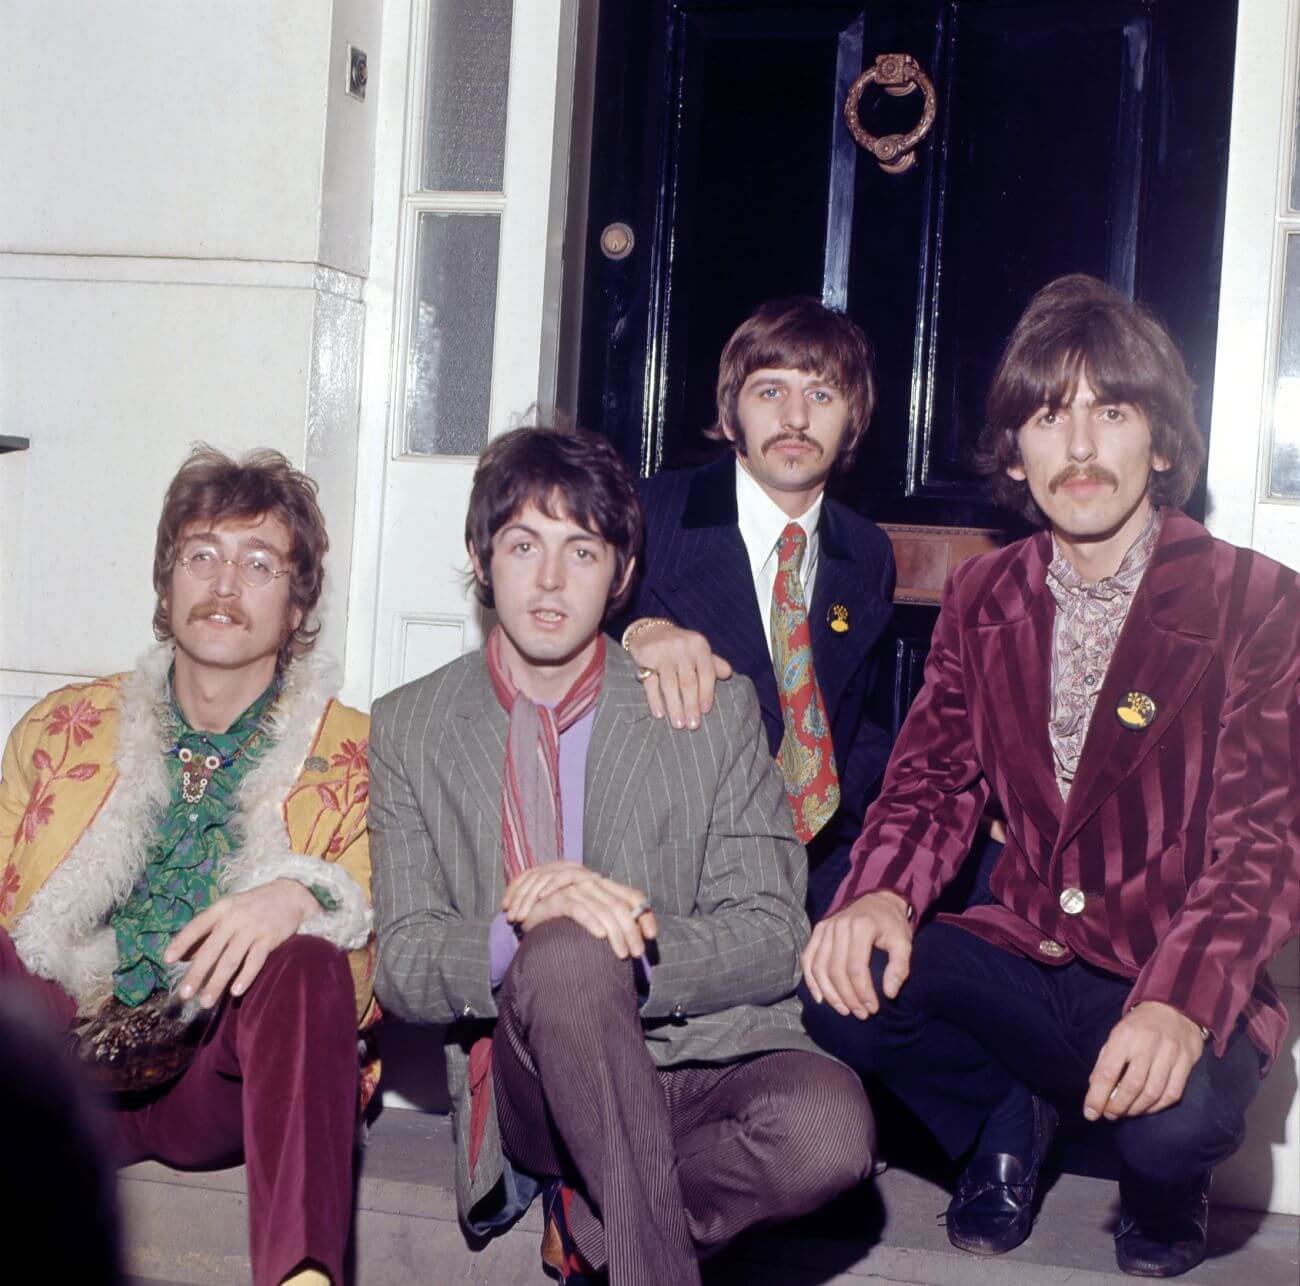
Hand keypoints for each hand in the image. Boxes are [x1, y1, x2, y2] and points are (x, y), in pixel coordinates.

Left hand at [164, 879, 319, 1007]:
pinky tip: (235, 992)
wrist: (292, 893)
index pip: (197, 925)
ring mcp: (253, 928)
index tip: (168, 960)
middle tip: (184, 994)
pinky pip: (254, 961)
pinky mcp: (269, 938)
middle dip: (196, 974)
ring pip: (230, 960)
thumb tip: (187, 956)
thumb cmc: (255, 904)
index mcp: (222, 908)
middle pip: (211, 950)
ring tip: (206, 1002)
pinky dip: (245, 977)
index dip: (182, 942)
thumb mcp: (231, 908)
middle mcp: (235, 917)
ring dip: (216, 983)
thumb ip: (211, 928)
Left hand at [503, 860, 600, 923]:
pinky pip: (565, 876)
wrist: (612, 920)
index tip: (504, 906)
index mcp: (554, 874)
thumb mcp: (555, 915)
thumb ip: (541, 911)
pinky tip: (542, 899)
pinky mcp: (586, 875)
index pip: (528, 875)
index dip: (515, 889)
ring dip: (531, 897)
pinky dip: (552, 885)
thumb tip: (516, 917)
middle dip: (519, 896)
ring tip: (521, 916)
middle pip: (534, 875)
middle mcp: (563, 868)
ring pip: (545, 876)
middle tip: (511, 917)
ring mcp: (574, 870)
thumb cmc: (579, 925)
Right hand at [521, 874, 657, 959]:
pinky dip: (591, 922)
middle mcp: (592, 885)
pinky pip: (578, 909)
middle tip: (637, 953)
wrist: (532, 918)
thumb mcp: (594, 921)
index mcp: (604, 888)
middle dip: (631, 931)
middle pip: (620, 906)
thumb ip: (615, 924)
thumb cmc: (566, 923)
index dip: (645, 915)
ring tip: (622, 954)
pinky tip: (600, 936)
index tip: (652, 936)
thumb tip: (643, 937)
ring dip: (616, 934)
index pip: (632, 896)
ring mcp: (574, 890)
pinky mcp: (556, 899)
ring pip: (604, 909)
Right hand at [625, 621, 732, 729]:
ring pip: (670, 684)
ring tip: (678, 724)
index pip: (706, 672)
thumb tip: (728, 674)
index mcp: (698, 645)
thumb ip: (713, 663)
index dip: (707, 692)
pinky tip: (659, 714)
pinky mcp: (645, 658)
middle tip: (693, 725)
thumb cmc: (680, 646)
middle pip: (688, 682)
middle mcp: (681, 647)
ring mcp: (662, 653)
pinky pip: (650, 683)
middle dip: (691, 705)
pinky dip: (654, 699)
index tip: (706, 711)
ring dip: (674, 706)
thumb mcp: (698, 650)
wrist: (649, 630)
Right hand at [801, 890, 911, 1019]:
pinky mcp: (818, 930)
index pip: (856, 967)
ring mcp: (826, 927)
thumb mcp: (903, 942)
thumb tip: (889, 994)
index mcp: (861, 927)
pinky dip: (811, 980)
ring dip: (829, 993)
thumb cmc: (891, 924)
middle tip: (860, 1013)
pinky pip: (808, 958)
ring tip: (843, 1009)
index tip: (872, 1009)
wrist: (878, 898)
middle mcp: (839, 926)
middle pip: (836, 969)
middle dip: (847, 997)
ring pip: (819, 966)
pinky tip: (820, 997)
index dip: (862, 992)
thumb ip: (899, 967)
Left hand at [1084, 1002, 1205, 1120]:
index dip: (1098, 1096)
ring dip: (1137, 1109)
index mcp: (1124, 1036)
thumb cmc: (1139, 1025)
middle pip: (1132, 1086)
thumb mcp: (1116, 1035)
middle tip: (1109, 1115)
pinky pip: (1172, 1093)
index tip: (1090, 1113)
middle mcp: (1147, 1044)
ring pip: (1153, 1093)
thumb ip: (1106, 1061)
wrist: (1174, 1006)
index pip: (1108, 1072)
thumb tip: (1096, 1090)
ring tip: (1126, 1113)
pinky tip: (1146, 1108)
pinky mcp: (1187, 1062)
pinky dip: (1157, 1107)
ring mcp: (1170, 1053)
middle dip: (1118, 1106)